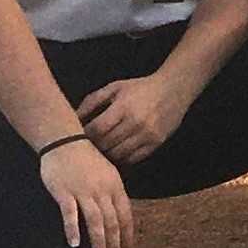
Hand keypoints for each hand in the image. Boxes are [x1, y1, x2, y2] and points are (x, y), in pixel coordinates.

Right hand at [38, 137, 133, 247]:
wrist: (65, 141)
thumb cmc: (86, 160)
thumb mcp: (107, 174)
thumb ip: (112, 194)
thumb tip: (117, 216)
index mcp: (115, 187)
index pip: (126, 216)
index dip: (127, 237)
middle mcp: (103, 191)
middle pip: (113, 223)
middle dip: (115, 247)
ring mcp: (84, 191)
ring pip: (96, 221)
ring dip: (100, 243)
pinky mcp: (65, 192)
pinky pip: (71, 213)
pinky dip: (73, 229)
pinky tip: (75, 244)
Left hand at [76, 72, 192, 165]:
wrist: (174, 88)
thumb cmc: (140, 88)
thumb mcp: (115, 88)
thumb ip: (92, 101)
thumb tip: (73, 118)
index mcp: (123, 107)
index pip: (97, 130)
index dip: (85, 136)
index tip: (80, 136)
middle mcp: (136, 122)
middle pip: (106, 144)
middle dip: (94, 146)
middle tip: (87, 146)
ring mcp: (147, 134)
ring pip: (118, 155)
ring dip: (107, 154)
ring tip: (102, 149)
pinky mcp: (156, 143)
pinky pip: (133, 158)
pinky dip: (122, 158)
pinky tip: (118, 151)